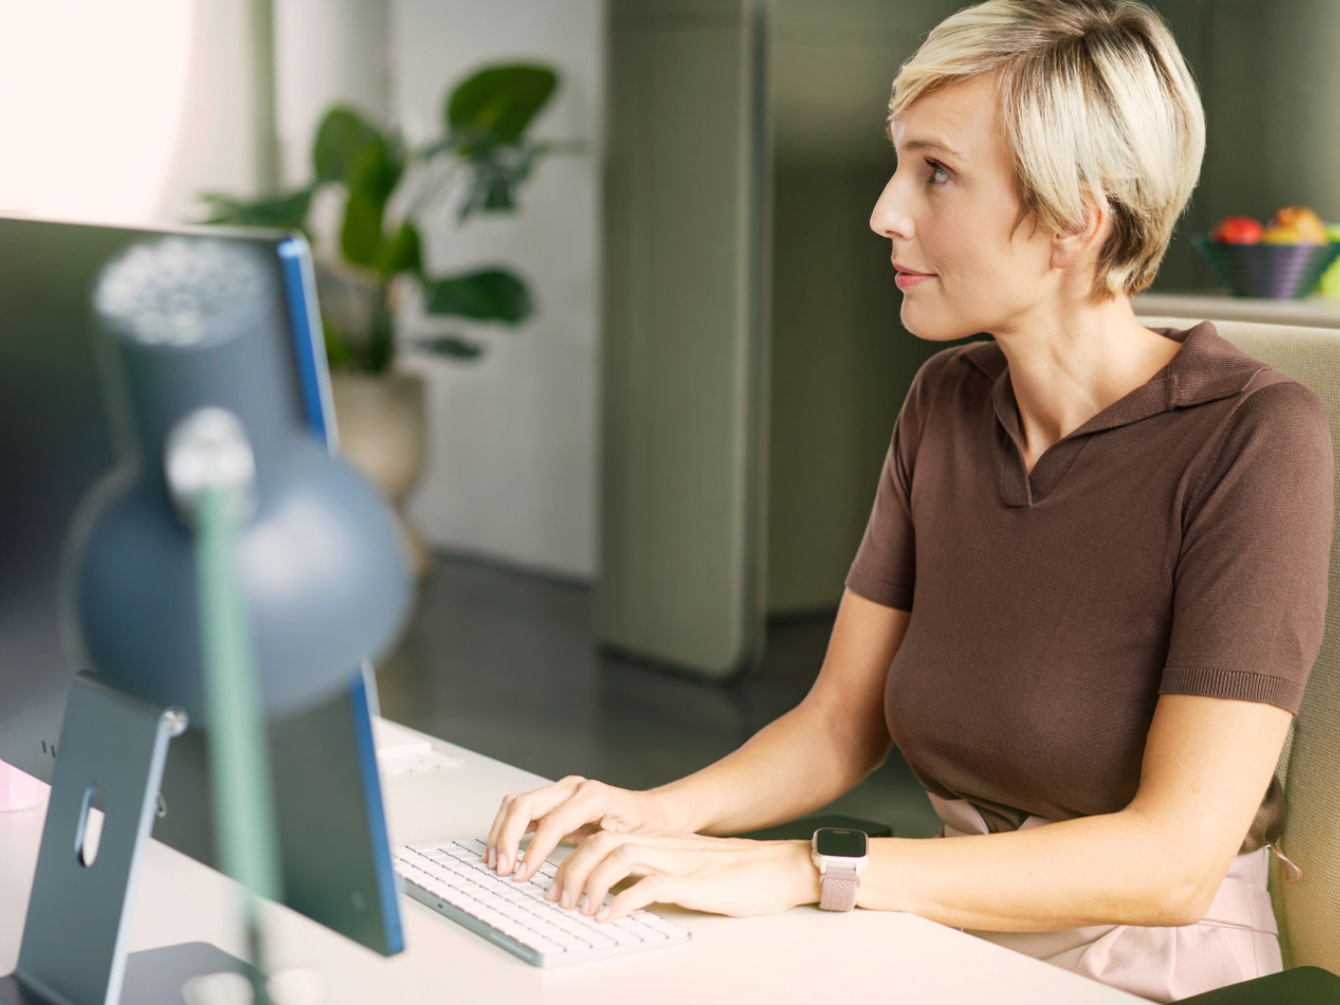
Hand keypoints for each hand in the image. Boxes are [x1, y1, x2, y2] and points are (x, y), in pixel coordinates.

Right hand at [486, 775, 671, 880]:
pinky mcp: (554, 801)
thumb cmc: (645, 828)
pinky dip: (506, 829)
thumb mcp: (630, 843)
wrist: (652, 813)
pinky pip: (521, 810)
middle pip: (524, 805)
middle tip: (501, 868)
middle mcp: (573, 788)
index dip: (532, 850)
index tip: (521, 873)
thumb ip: (600, 856)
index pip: (551, 822)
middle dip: (506, 838)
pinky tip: (501, 851)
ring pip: (516, 803)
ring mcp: (561, 792)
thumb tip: (573, 882)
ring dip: (500, 832)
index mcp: (593, 795)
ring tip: (496, 861)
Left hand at [546, 831, 818, 922]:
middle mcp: (662, 846)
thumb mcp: (687, 869)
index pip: (603, 836)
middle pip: (602, 842)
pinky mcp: (693, 882)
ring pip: (618, 856)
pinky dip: (622, 901)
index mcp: (659, 842)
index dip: (574, 857)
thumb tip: (618, 895)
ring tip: (581, 909)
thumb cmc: (737, 874)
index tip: (557, 884)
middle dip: (572, 869)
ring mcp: (677, 861)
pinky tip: (610, 917)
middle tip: (558, 899)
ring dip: (591, 883)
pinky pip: (649, 886)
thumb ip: (655, 874)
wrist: (780, 868)